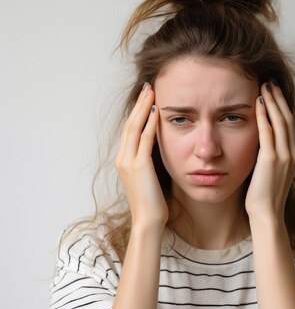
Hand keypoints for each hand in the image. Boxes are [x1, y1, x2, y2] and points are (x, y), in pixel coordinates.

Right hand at [115, 82, 168, 231]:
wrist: (148, 220)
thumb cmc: (152, 203)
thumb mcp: (149, 178)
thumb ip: (149, 163)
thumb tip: (158, 150)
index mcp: (124, 161)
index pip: (130, 130)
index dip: (137, 112)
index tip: (147, 98)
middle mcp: (122, 159)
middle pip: (130, 124)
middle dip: (139, 104)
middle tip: (148, 87)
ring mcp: (128, 162)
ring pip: (135, 128)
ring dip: (143, 108)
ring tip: (151, 92)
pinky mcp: (139, 166)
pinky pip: (145, 140)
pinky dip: (150, 124)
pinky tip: (156, 112)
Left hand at [245, 82, 294, 221]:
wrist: (267, 214)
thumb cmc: (265, 197)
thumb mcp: (271, 173)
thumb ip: (269, 157)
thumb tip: (261, 144)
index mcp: (294, 156)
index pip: (290, 125)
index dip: (283, 106)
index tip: (275, 93)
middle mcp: (292, 153)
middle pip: (287, 118)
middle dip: (279, 98)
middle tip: (270, 82)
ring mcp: (284, 156)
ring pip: (280, 121)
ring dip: (272, 101)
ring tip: (265, 86)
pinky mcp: (270, 160)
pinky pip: (268, 132)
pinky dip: (264, 115)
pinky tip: (259, 103)